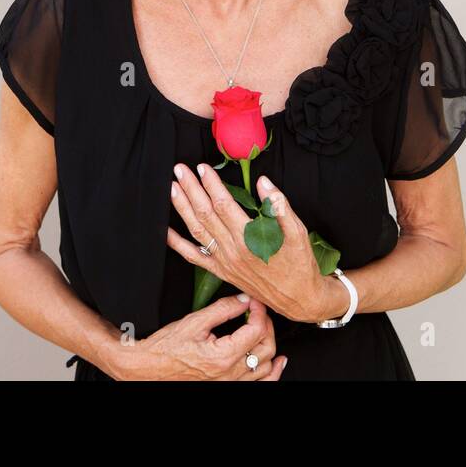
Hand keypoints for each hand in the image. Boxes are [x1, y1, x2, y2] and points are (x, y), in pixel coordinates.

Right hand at [122, 293, 286, 379]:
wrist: (148, 367)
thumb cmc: (165, 348)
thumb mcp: (195, 321)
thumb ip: (223, 309)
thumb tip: (244, 300)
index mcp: (223, 356)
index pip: (256, 331)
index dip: (259, 312)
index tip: (254, 302)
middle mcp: (229, 374)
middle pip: (265, 348)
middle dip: (266, 325)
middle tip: (257, 312)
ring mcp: (229, 384)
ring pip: (265, 368)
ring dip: (270, 347)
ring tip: (265, 330)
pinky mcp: (226, 386)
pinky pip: (259, 385)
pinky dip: (272, 374)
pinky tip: (277, 363)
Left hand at [168, 163, 339, 323]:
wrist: (299, 298)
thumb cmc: (299, 263)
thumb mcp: (298, 232)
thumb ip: (279, 206)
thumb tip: (263, 183)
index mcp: (250, 239)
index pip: (224, 204)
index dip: (211, 184)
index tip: (203, 168)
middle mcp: (232, 250)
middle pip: (205, 213)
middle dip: (191, 189)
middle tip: (180, 170)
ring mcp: (224, 262)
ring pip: (197, 230)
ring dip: (182, 208)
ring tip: (172, 188)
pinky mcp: (221, 271)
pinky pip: (193, 257)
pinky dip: (177, 244)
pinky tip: (166, 231)